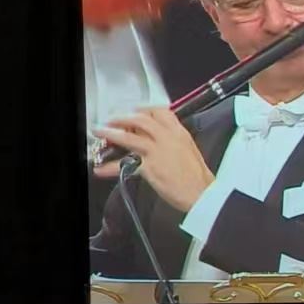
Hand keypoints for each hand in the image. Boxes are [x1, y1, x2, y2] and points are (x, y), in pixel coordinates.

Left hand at [92, 107, 214, 212]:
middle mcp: (168, 138)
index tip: (134, 111)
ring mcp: (157, 152)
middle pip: (140, 119)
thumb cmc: (198, 177)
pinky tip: (101, 168)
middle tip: (112, 120)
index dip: (144, 109)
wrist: (202, 193)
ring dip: (110, 133)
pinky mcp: (149, 168)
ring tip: (100, 132)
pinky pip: (125, 164)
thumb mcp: (189, 150)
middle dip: (122, 118)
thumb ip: (173, 141)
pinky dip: (109, 167)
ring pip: (128, 136)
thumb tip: (157, 140)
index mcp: (180, 133)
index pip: (160, 111)